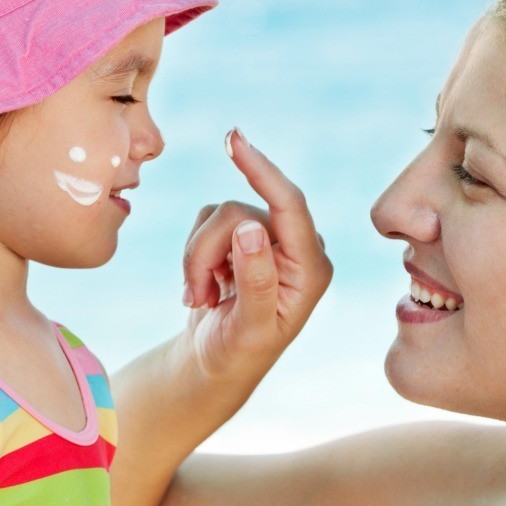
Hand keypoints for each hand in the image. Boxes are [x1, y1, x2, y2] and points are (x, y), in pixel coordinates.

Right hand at [180, 128, 333, 382]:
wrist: (216, 365)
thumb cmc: (237, 355)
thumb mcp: (249, 328)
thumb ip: (255, 280)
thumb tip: (251, 227)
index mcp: (312, 267)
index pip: (290, 206)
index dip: (262, 170)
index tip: (235, 141)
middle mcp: (297, 246)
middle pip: (239, 213)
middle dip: (205, 252)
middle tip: (195, 295)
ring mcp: (269, 239)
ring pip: (218, 216)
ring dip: (196, 258)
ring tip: (199, 297)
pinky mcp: (243, 235)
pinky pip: (206, 220)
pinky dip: (192, 254)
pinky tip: (200, 287)